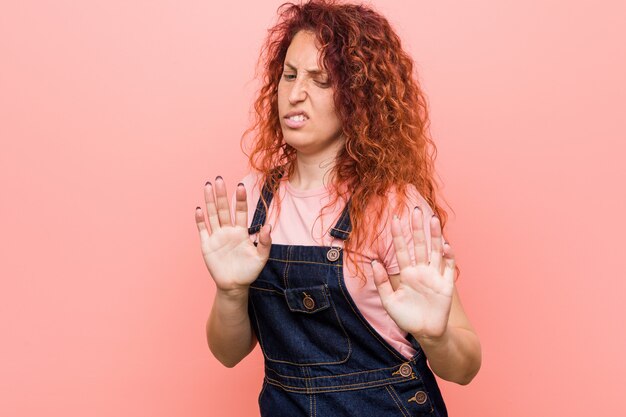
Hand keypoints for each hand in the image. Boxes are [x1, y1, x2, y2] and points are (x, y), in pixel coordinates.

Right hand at [195, 176, 271, 294]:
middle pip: (223, 209)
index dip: (240, 199)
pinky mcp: (207, 245)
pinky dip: (200, 220)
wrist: (234, 286)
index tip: (240, 186)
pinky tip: (199, 209)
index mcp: (241, 231)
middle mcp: (228, 231)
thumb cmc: (249, 271)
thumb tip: (268, 226)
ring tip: (208, 186)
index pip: (240, 211)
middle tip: (219, 179)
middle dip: (221, 195)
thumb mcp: (261, 258)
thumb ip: (265, 242)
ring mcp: (217, 236)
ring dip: (209, 201)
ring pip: (212, 215)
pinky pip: (202, 230)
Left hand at [371, 207, 454, 340]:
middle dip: (417, 228)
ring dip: (435, 236)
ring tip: (433, 220)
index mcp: (406, 274)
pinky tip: (446, 246)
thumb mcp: (388, 301)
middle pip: (419, 245)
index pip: (401, 250)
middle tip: (415, 210)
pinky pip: (448, 268)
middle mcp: (421, 272)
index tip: (394, 219)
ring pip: (435, 252)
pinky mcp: (446, 286)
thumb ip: (381, 283)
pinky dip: (448, 257)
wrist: (426, 334)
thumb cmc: (407, 318)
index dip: (398, 235)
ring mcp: (434, 277)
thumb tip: (374, 263)